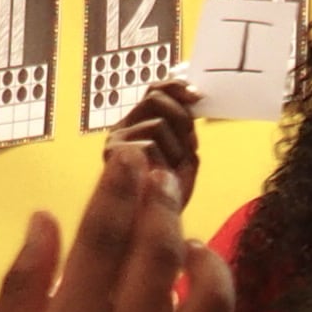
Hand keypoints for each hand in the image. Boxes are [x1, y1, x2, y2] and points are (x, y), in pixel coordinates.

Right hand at [0, 145, 246, 311]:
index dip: (119, 184)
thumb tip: (45, 219)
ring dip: (206, 259)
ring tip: (190, 245)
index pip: (106, 232)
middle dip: (161, 202)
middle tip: (159, 177)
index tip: (126, 155)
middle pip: (160, 250)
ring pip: (213, 297)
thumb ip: (22, 286)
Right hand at [103, 79, 201, 216]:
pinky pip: (149, 144)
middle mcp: (123, 128)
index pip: (155, 90)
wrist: (158, 225)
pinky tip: (159, 178)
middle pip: (155, 98)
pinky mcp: (112, 155)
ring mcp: (116, 141)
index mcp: (139, 122)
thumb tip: (194, 96)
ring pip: (158, 124)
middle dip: (181, 116)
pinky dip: (164, 161)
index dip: (177, 87)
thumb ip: (187, 127)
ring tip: (171, 171)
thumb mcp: (185, 152)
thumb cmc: (171, 190)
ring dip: (175, 148)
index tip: (198, 96)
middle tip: (190, 140)